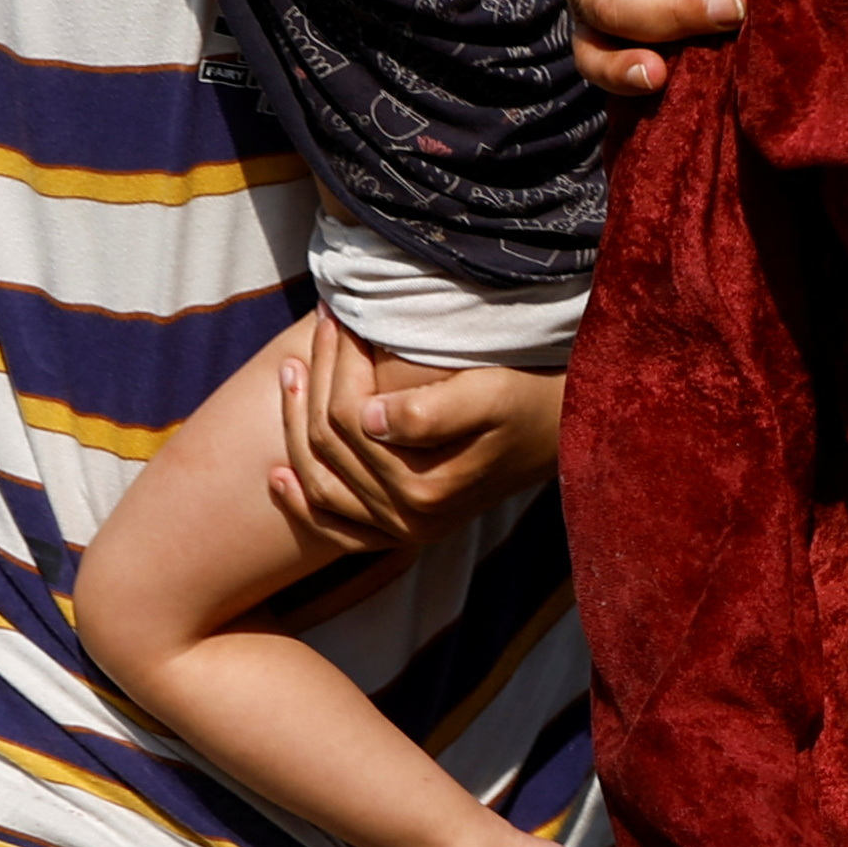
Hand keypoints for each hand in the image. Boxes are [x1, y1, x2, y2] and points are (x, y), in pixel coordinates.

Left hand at [272, 312, 566, 548]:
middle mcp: (408, 520)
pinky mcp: (403, 530)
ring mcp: (403, 531)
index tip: (338, 316)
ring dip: (297, 425)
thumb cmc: (531, 400)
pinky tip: (278, 474)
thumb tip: (365, 416)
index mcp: (424, 488)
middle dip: (316, 380)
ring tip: (292, 370)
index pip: (349, 419)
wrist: (569, 432)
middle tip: (319, 326)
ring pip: (321, 482)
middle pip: (329, 446)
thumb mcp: (491, 394)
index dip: (337, 363)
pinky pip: (337, 529)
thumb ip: (429, 410)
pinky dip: (304, 503)